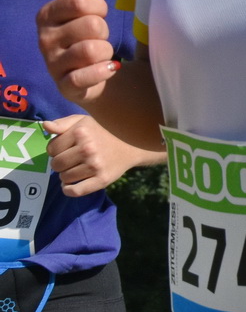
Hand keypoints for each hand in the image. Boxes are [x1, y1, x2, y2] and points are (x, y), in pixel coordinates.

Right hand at [35, 0, 120, 104]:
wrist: (98, 74)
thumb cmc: (88, 33)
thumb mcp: (80, 3)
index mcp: (47, 14)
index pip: (82, 0)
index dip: (100, 7)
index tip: (97, 14)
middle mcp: (44, 39)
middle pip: (92, 25)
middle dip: (105, 31)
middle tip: (98, 38)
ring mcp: (52, 64)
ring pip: (92, 49)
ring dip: (107, 52)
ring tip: (101, 55)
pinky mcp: (65, 87)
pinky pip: (88, 75)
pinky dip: (103, 72)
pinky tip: (106, 70)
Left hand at [43, 115, 158, 195]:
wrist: (134, 144)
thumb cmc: (104, 131)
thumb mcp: (83, 121)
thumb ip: (63, 123)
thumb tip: (45, 126)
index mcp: (81, 132)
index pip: (51, 148)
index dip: (55, 149)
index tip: (66, 148)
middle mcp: (87, 148)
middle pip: (56, 164)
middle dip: (59, 163)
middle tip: (70, 160)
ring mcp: (95, 165)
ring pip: (64, 178)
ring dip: (65, 175)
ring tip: (75, 169)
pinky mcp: (102, 179)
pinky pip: (76, 191)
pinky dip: (69, 190)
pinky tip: (70, 185)